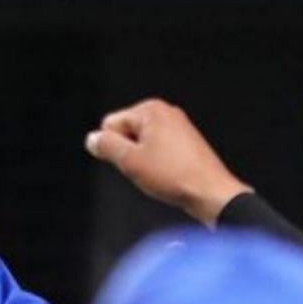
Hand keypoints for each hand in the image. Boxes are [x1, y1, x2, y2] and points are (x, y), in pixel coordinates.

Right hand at [85, 99, 249, 225]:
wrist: (210, 193)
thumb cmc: (174, 176)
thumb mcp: (130, 161)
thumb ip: (107, 146)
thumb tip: (92, 139)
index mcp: (150, 110)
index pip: (110, 124)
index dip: (114, 148)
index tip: (132, 162)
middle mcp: (166, 112)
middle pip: (127, 132)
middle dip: (129, 153)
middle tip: (145, 169)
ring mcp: (178, 127)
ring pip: (143, 144)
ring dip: (143, 160)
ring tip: (158, 174)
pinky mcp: (187, 143)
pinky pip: (159, 151)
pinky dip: (158, 164)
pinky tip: (168, 175)